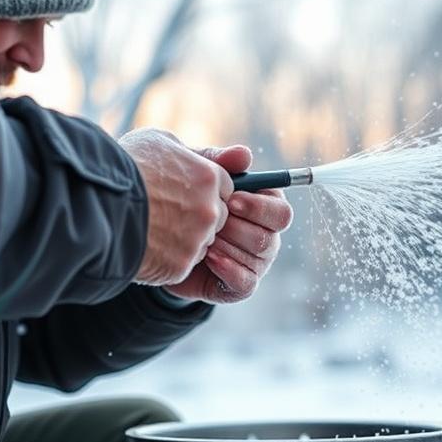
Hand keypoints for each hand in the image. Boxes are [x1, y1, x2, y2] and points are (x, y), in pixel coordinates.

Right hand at [120, 128, 231, 285]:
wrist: (94, 202)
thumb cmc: (124, 166)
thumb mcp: (160, 142)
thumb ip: (197, 152)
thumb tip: (235, 157)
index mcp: (208, 177)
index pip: (225, 189)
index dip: (203, 191)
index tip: (180, 192)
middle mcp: (209, 209)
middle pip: (217, 218)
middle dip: (197, 217)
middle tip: (163, 212)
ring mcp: (196, 240)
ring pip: (201, 244)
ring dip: (183, 240)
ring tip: (151, 229)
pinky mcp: (180, 266)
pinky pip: (181, 265)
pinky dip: (167, 260)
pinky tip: (146, 246)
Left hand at [167, 146, 292, 303]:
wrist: (161, 241)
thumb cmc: (185, 202)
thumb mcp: (195, 175)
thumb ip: (218, 163)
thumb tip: (244, 154)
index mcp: (264, 208)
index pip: (281, 211)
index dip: (259, 207)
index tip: (231, 201)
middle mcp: (267, 236)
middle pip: (270, 236)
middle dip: (237, 228)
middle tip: (212, 223)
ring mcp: (257, 263)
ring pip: (256, 257)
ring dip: (227, 245)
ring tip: (202, 238)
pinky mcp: (241, 286)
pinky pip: (245, 282)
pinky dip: (228, 269)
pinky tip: (208, 257)